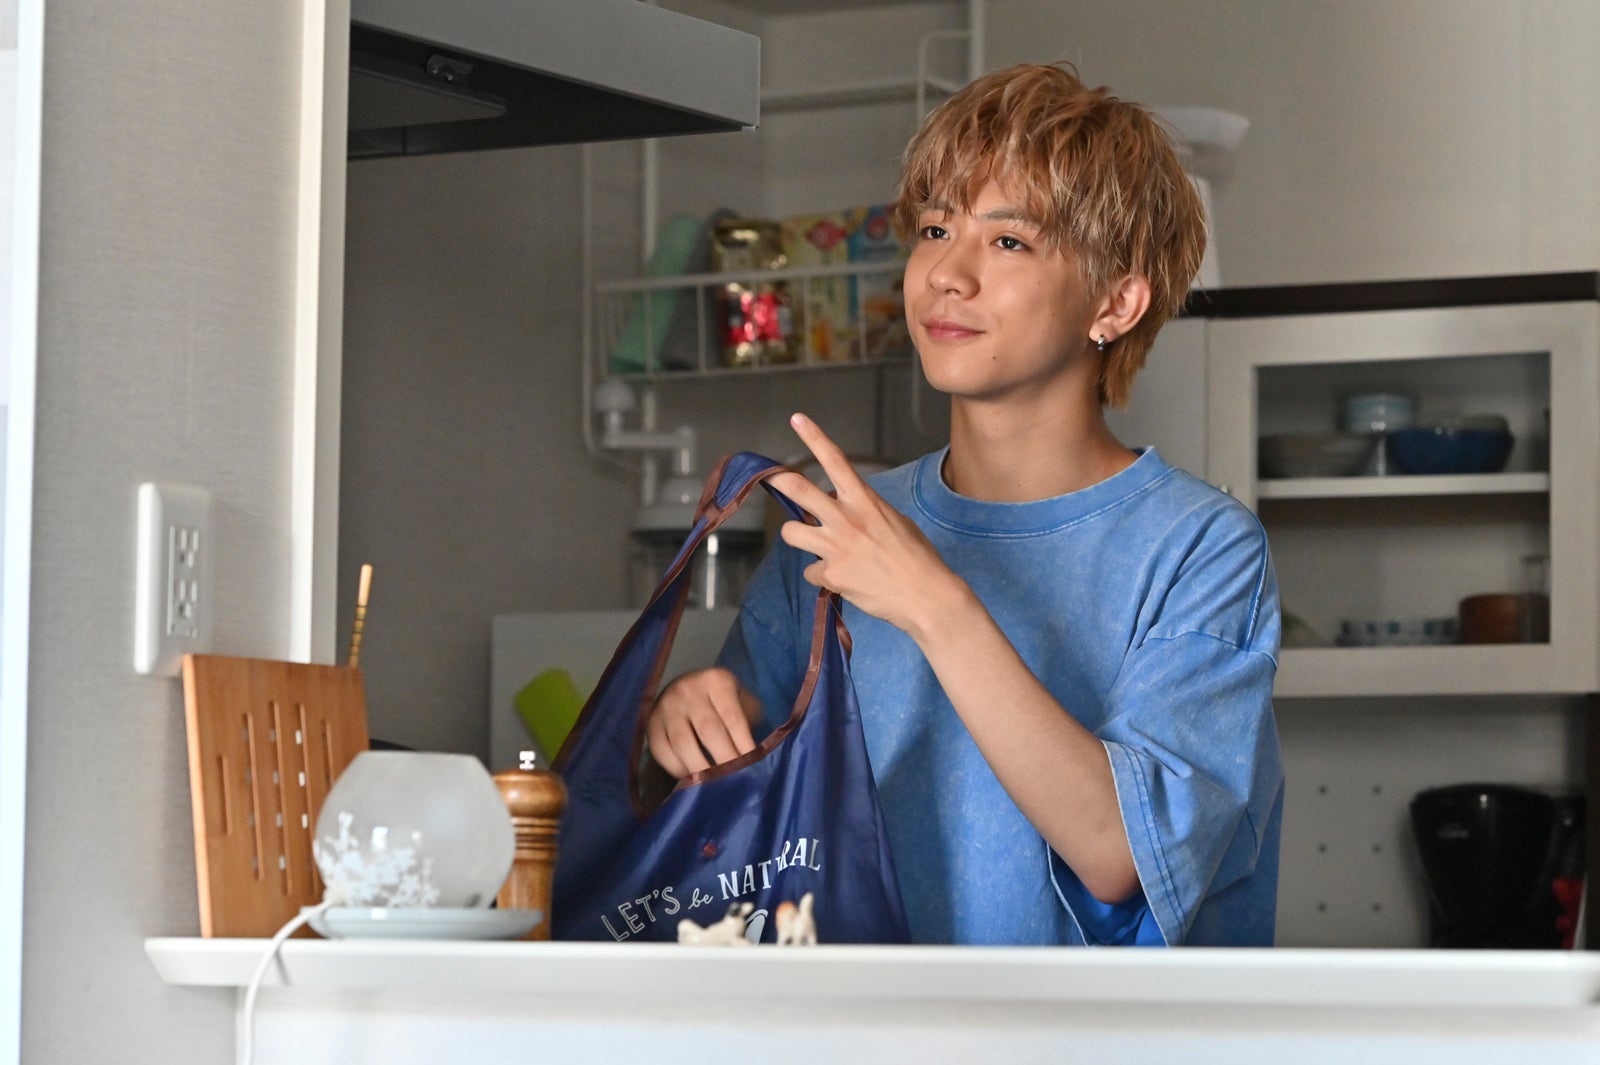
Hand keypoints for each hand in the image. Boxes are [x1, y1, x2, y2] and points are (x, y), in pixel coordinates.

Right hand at [646, 668, 763, 777]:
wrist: (687, 689)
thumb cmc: (722, 702)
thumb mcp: (741, 701)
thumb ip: (749, 722)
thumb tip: (753, 758)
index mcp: (717, 681)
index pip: (733, 718)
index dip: (743, 745)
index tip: (752, 768)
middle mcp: (689, 690)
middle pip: (708, 731)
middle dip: (724, 761)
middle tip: (736, 782)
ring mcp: (667, 706)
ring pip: (683, 743)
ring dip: (700, 769)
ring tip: (714, 786)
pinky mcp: (651, 723)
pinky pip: (662, 750)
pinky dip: (677, 768)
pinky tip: (691, 779)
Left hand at [767, 412, 960, 638]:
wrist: (926, 596)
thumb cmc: (916, 558)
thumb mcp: (895, 521)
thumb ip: (866, 510)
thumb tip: (847, 509)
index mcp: (865, 502)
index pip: (836, 461)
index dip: (814, 437)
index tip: (797, 419)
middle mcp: (847, 520)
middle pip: (799, 491)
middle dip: (779, 480)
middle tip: (769, 476)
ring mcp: (836, 548)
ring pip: (791, 533)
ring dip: (798, 537)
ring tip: (815, 544)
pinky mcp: (832, 575)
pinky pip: (812, 572)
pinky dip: (824, 577)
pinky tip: (843, 580)